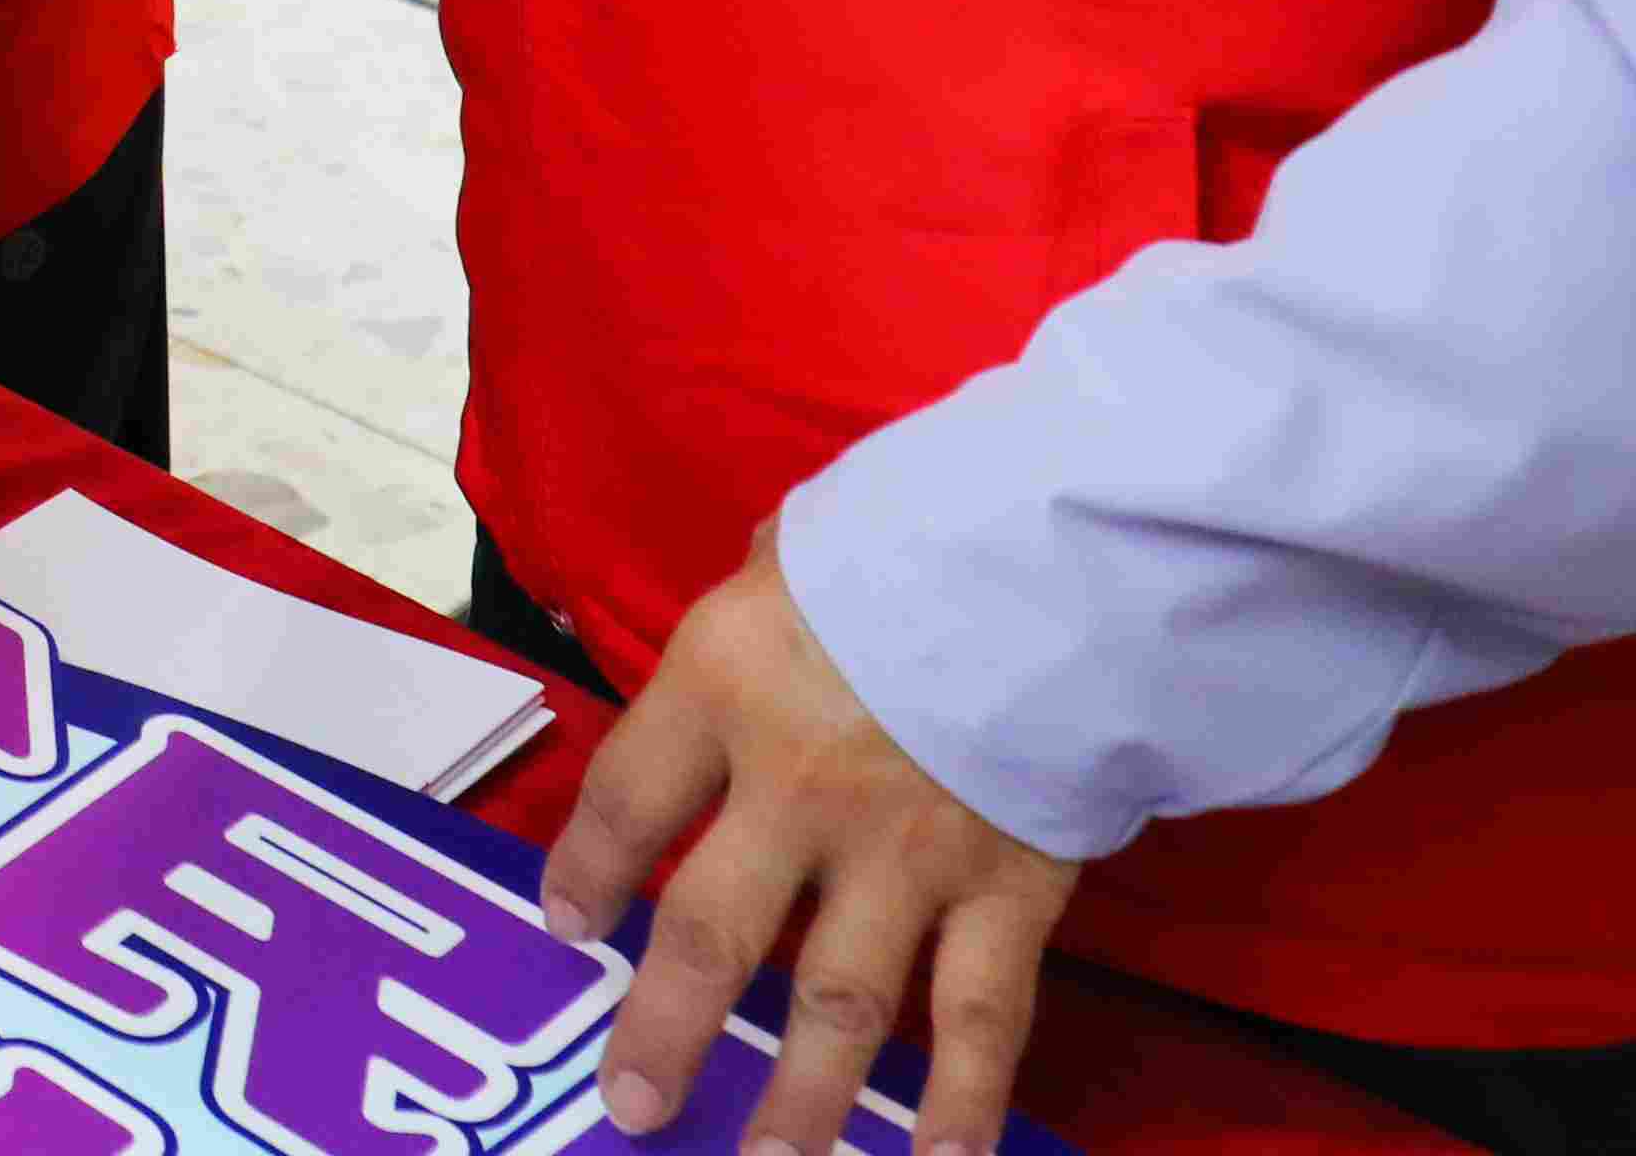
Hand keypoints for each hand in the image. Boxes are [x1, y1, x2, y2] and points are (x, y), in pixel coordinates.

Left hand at [547, 533, 1076, 1155]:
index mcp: (726, 687)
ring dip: (800, 1096)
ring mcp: (909, 855)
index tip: (566, 924)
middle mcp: (800, 789)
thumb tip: (712, 685)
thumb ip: (743, 636)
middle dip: (664, 1028)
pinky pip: (982, 1016)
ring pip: (842, 1004)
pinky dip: (967, 1102)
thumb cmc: (911, 537)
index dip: (587, 870)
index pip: (626, 802)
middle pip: (711, 934)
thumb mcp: (788, 554)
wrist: (1070, 553)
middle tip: (631, 1105)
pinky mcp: (1010, 890)